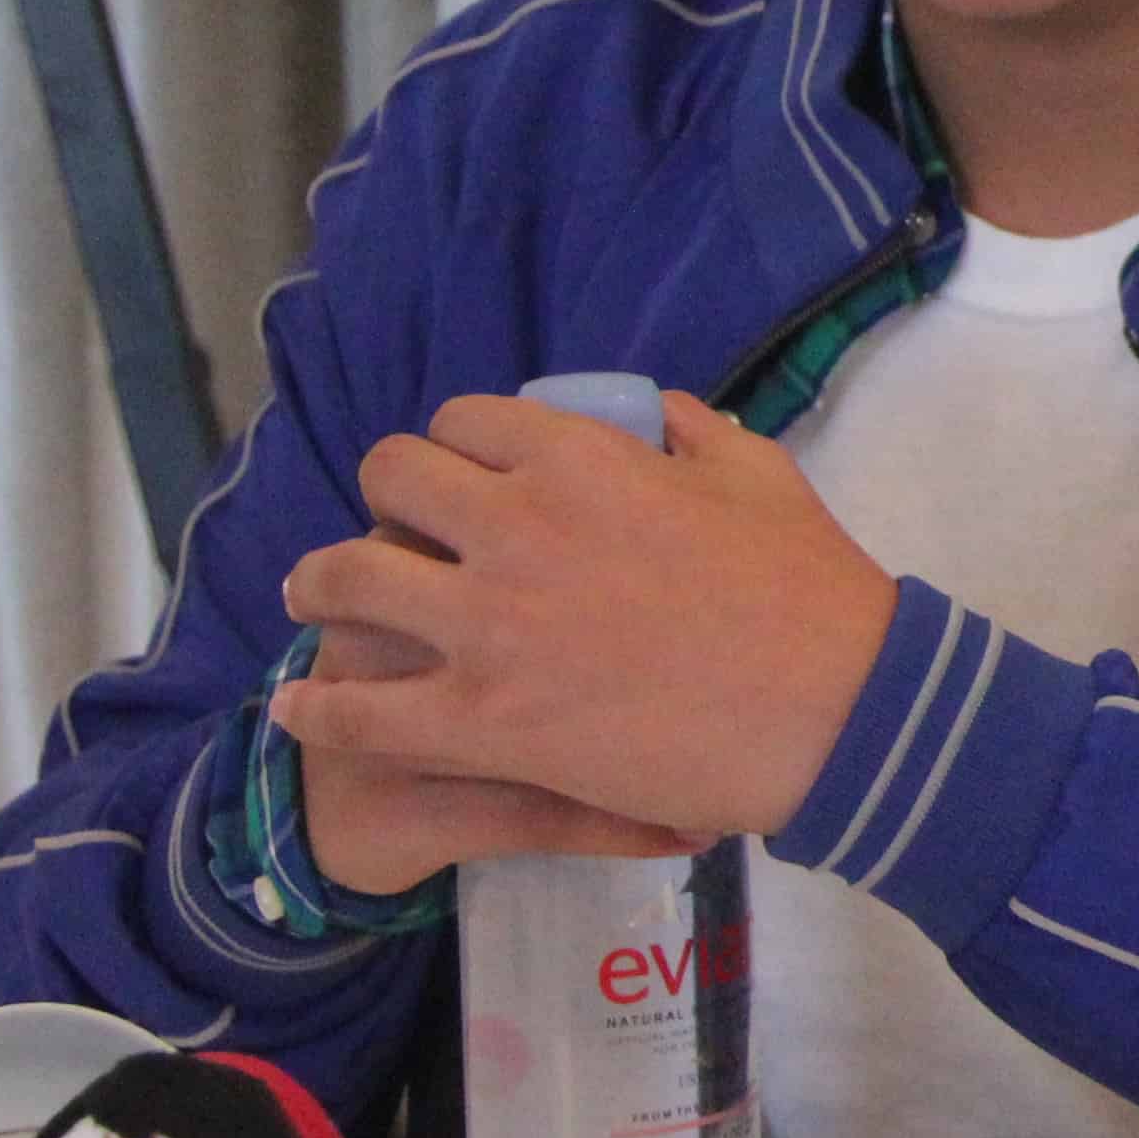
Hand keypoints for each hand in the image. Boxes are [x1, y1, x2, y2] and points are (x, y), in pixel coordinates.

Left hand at [277, 393, 899, 860]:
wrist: (834, 710)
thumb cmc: (807, 588)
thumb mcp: (758, 473)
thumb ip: (692, 432)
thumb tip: (656, 415)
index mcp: (579, 459)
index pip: (462, 422)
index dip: (455, 443)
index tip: (460, 471)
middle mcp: (512, 525)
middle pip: (389, 481)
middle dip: (384, 499)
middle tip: (391, 531)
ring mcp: (486, 627)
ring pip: (345, 582)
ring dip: (320, 585)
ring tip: (313, 599)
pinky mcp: (479, 722)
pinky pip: (358, 708)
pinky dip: (318, 703)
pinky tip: (303, 701)